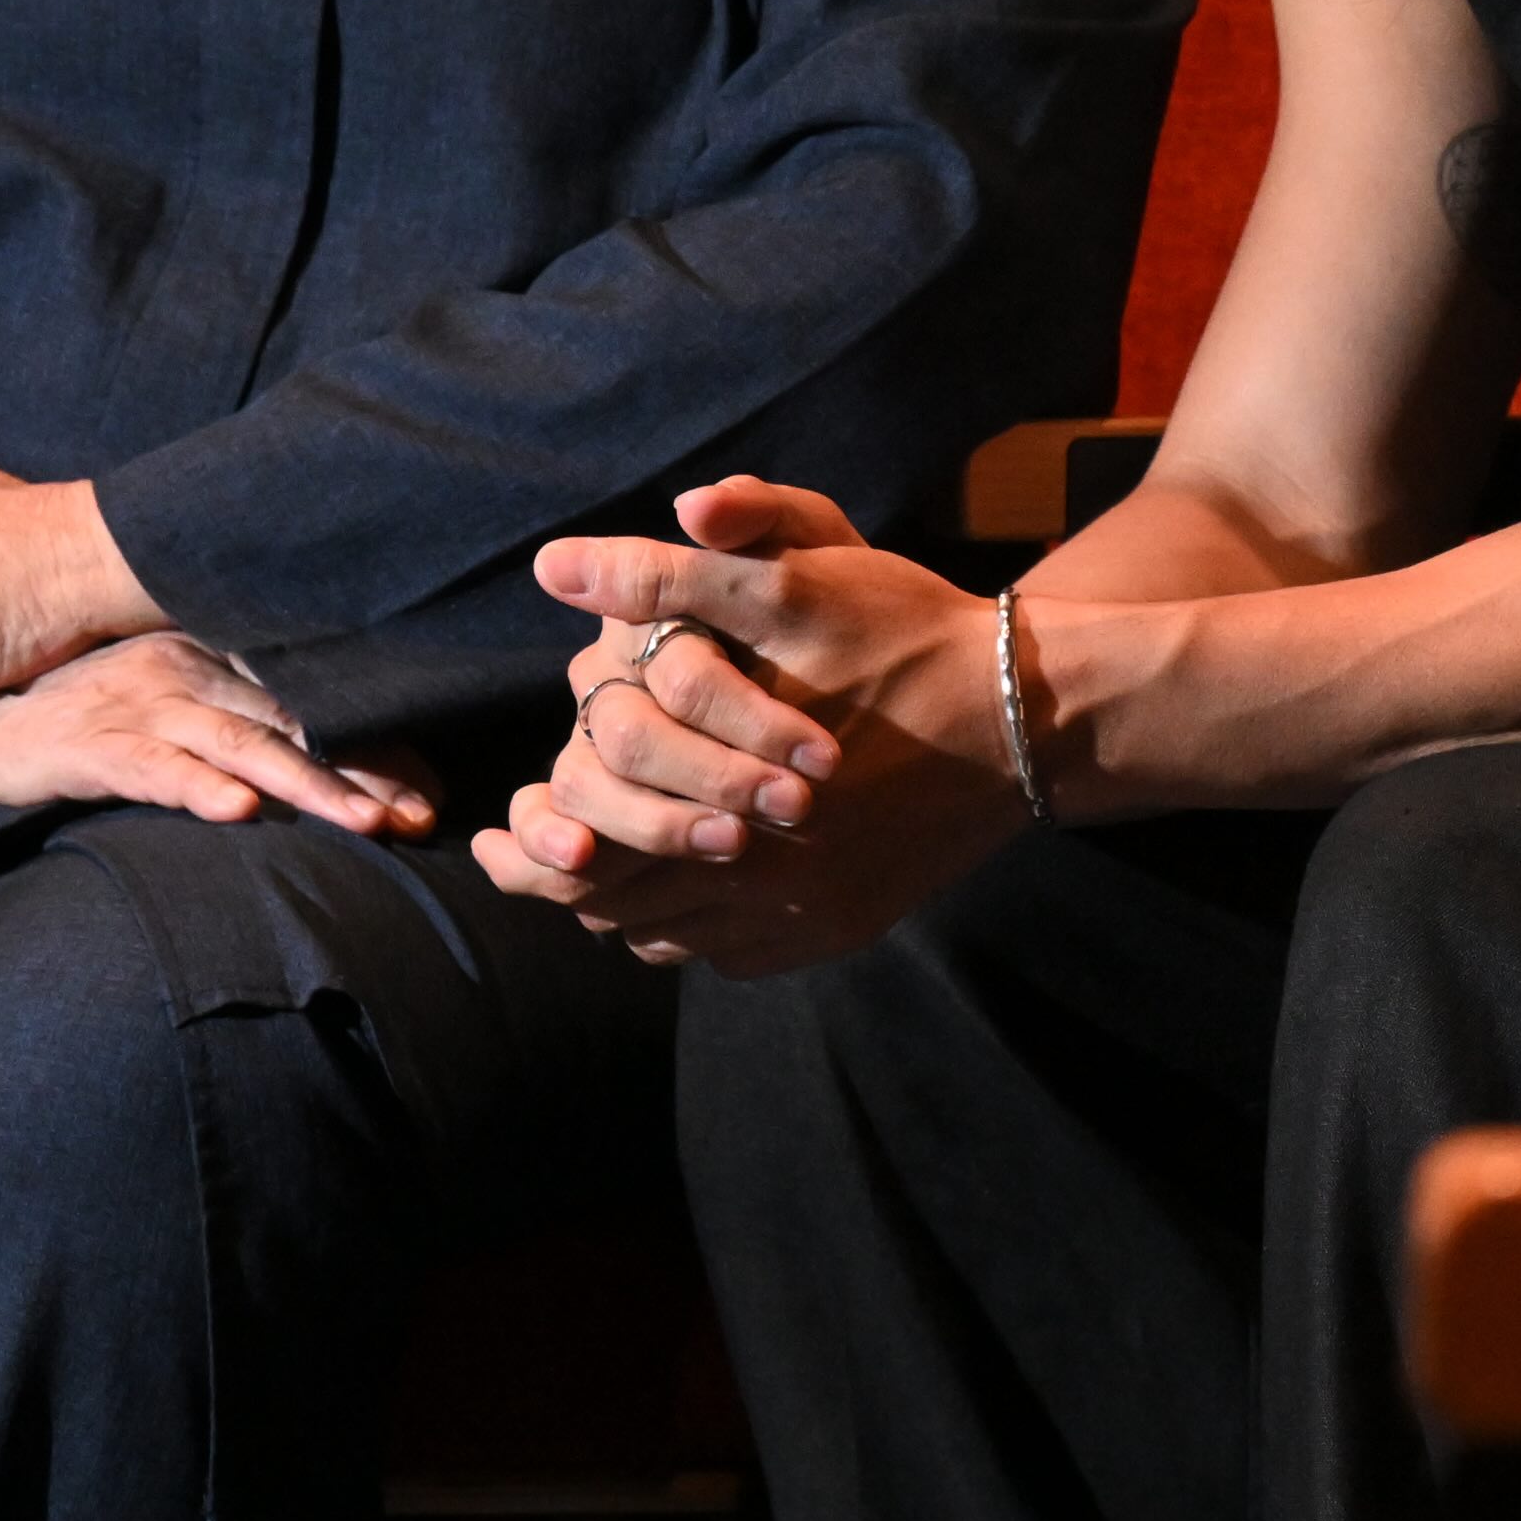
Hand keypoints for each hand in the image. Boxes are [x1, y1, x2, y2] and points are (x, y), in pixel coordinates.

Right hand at [0, 632, 435, 836]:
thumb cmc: (77, 728)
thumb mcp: (164, 721)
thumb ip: (233, 737)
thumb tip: (318, 783)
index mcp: (207, 660)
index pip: (307, 703)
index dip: (373, 747)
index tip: (432, 795)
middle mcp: (180, 673)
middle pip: (290, 726)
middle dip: (362, 774)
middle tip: (421, 816)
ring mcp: (134, 706)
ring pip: (239, 746)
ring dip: (307, 785)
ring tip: (365, 823)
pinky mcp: (87, 745)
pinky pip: (152, 768)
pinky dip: (197, 788)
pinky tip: (237, 812)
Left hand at [467, 479, 1013, 976]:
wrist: (1029, 715)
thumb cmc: (907, 633)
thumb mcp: (793, 581)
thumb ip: (669, 578)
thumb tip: (557, 567)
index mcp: (725, 798)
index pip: (588, 857)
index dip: (531, 849)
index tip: (490, 840)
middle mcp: (760, 881)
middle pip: (619, 909)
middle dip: (567, 880)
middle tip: (526, 857)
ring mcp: (802, 917)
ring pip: (671, 937)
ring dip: (630, 901)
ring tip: (599, 866)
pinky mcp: (838, 929)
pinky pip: (732, 953)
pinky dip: (694, 925)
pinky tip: (687, 882)